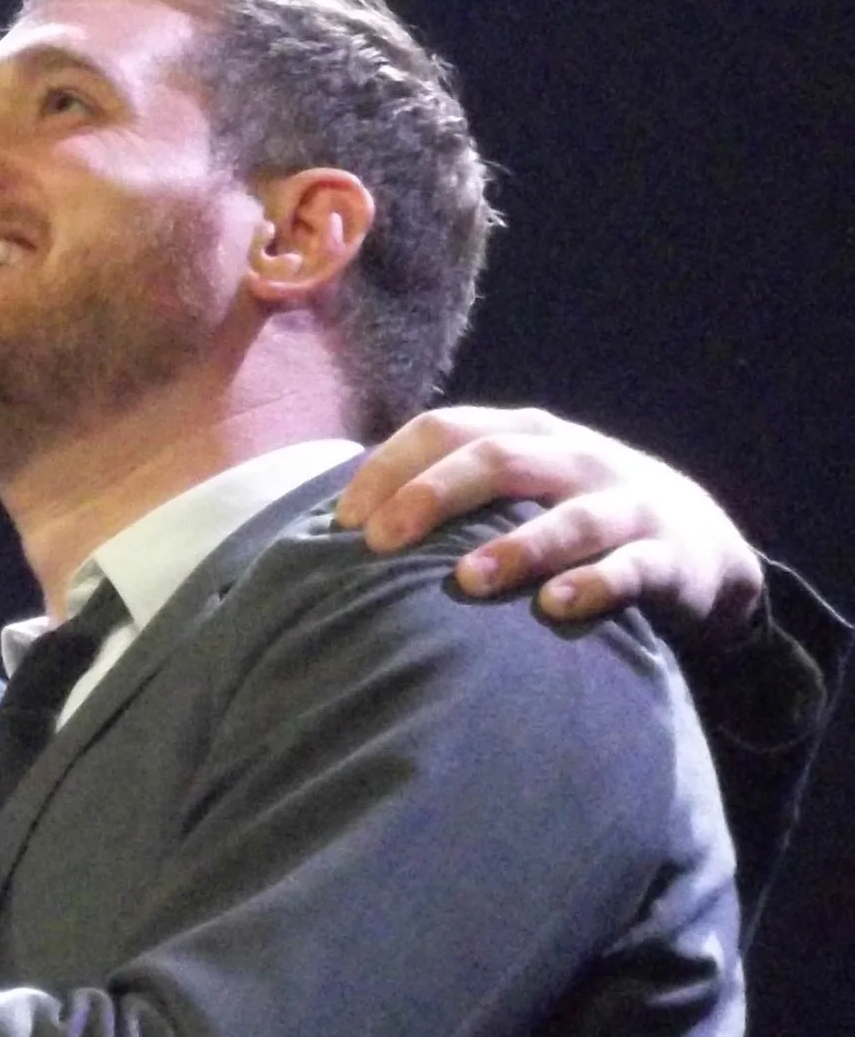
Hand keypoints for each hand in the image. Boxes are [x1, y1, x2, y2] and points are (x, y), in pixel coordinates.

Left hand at [333, 405, 763, 642]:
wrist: (697, 545)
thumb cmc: (570, 518)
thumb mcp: (516, 491)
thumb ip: (448, 498)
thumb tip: (340, 532)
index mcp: (523, 435)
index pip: (445, 429)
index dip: (390, 468)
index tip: (342, 522)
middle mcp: (572, 458)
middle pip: (497, 458)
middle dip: (433, 495)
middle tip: (379, 542)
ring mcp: (624, 504)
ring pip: (568, 518)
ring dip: (515, 548)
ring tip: (466, 582)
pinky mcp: (666, 556)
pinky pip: (630, 570)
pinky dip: (593, 586)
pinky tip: (555, 608)